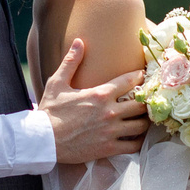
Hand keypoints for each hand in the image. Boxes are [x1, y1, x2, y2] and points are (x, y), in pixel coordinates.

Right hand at [39, 38, 147, 165]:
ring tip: (143, 118)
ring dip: (145, 121)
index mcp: (100, 94)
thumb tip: (79, 41)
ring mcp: (110, 131)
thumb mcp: (57, 83)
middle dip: (146, 101)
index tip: (143, 76)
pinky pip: (134, 146)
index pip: (130, 81)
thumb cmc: (49, 111)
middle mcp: (109, 112)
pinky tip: (136, 137)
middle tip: (147, 100)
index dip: (140, 76)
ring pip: (141, 125)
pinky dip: (138, 142)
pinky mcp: (109, 148)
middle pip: (142, 104)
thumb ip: (71, 62)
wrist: (42, 140)